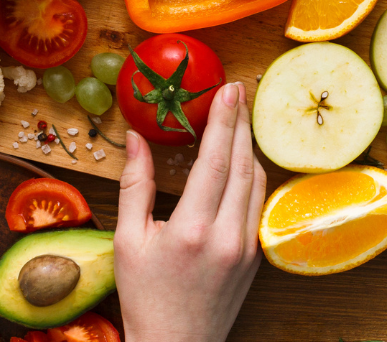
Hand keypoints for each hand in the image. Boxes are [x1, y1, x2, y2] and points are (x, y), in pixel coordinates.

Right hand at [114, 81, 264, 341]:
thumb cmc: (145, 297)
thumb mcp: (128, 240)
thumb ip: (135, 185)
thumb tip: (136, 138)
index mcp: (192, 229)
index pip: (214, 160)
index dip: (223, 120)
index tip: (228, 89)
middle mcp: (227, 236)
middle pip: (242, 164)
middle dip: (240, 123)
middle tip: (237, 90)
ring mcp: (247, 247)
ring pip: (256, 182)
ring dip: (248, 146)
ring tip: (238, 118)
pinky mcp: (255, 256)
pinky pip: (258, 204)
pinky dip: (252, 175)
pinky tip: (242, 159)